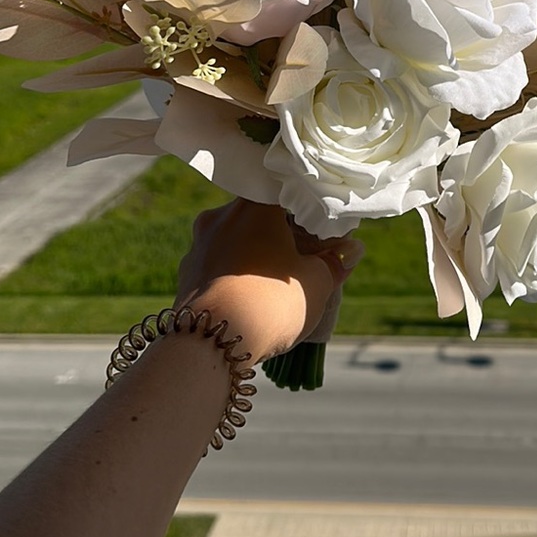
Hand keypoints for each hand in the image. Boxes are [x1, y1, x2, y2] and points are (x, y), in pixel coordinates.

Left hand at [174, 199, 356, 362]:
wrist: (213, 342)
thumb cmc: (273, 301)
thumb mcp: (317, 282)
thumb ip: (335, 262)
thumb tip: (351, 250)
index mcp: (255, 205)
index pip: (284, 194)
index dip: (303, 211)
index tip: (317, 228)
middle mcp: (221, 216)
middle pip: (256, 218)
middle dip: (276, 236)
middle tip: (298, 256)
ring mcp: (198, 246)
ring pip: (233, 243)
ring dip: (251, 258)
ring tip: (272, 285)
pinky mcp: (185, 276)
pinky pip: (216, 268)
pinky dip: (232, 278)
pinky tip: (247, 299)